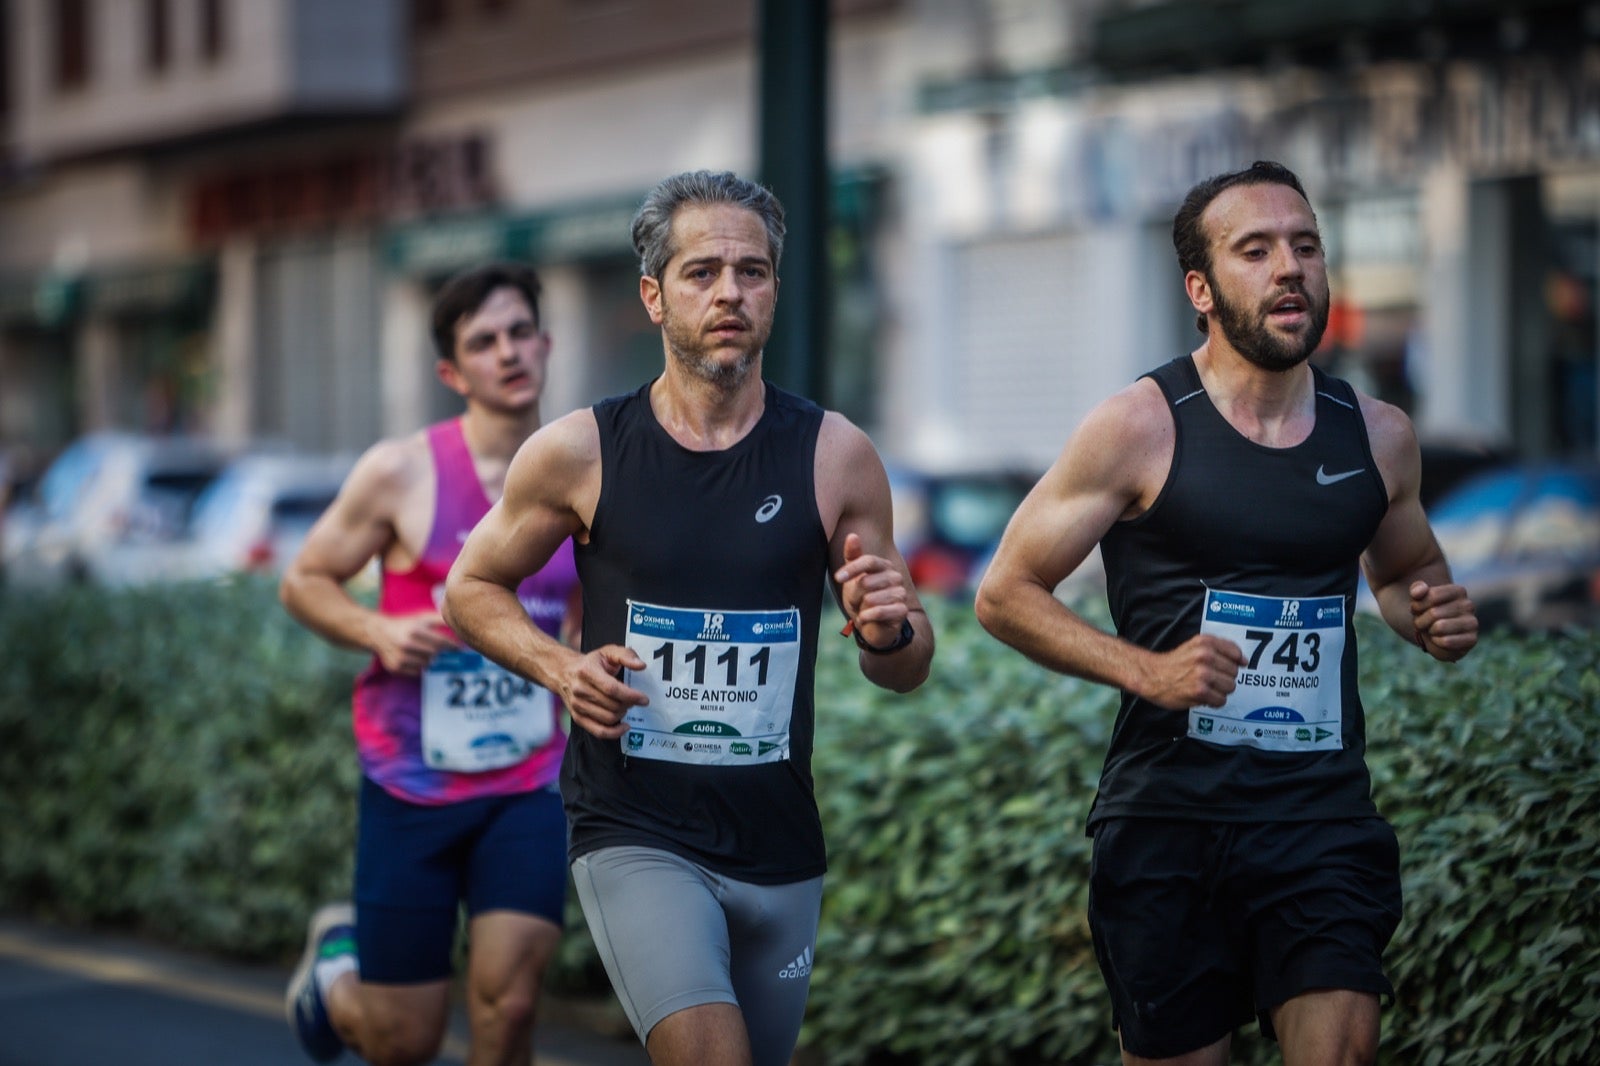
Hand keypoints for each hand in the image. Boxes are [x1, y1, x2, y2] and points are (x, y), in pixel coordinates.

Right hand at [370, 611, 457, 674]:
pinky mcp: (395, 667)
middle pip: (434, 654)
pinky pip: (417, 672)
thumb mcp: (420, 618)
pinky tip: (415, 658)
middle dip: (441, 654)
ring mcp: (400, 657)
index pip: (440, 641)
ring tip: (425, 653)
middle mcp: (407, 644)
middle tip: (446, 653)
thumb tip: (455, 620)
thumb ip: (438, 618)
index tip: (459, 649)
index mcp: (415, 630)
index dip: (452, 646)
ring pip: (427, 664)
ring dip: (430, 660)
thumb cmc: (405, 625)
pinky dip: (420, 667)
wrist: (378, 633)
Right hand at [557, 645, 649, 739]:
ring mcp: (577, 705)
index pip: (612, 689)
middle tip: (634, 699)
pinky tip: (624, 726)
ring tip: (626, 706)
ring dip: (622, 714)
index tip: (644, 699)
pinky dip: (614, 732)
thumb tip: (641, 666)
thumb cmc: (590, 662)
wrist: (563, 672)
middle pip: (612, 705)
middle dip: (628, 704)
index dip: (631, 695)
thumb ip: (626, 655)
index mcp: (587, 671)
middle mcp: (580, 690)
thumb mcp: (607, 651)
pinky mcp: (577, 717)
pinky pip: (599, 731)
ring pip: (608, 718)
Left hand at [833, 532, 910, 648]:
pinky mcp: (902, 610)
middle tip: (856, 602)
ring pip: (871, 598)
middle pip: (866, 582)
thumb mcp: (852, 577)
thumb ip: (853, 556)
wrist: (872, 625)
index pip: (868, 561)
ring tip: (863, 610)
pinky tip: (866, 618)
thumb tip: (852, 535)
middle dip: (854, 595)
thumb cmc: (861, 598)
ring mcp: (901, 594)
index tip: (838, 577)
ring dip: (861, 608)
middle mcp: (895, 577)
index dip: (852, 569)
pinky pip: (880, 611)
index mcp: (884, 566)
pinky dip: (868, 617)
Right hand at [1139, 634, 1243, 710]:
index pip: (1235, 653)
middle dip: (1224, 677)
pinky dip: (1214, 701)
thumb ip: (1218, 649)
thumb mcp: (1194, 646)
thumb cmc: (1175, 663)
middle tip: (1209, 678)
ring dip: (1219, 690)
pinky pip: (1221, 700)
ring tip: (1205, 687)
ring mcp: (1203, 674)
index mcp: (1205, 642)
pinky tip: (1203, 696)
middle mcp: (1205, 656)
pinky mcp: (1200, 691)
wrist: (1152, 676)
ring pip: (1230, 687)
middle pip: (1234, 672)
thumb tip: (1243, 661)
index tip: (1228, 667)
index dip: (1234, 662)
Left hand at [1410, 580, 1477, 661]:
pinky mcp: (1472, 639)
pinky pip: (1446, 641)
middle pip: (1434, 613)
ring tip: (1431, 631)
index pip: (1432, 595)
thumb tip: (1417, 592)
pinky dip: (1436, 642)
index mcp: (1458, 591)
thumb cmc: (1426, 613)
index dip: (1417, 605)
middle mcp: (1468, 605)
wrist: (1435, 635)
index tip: (1417, 609)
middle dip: (1420, 621)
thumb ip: (1416, 589)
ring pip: (1439, 627)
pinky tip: (1439, 640)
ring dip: (1428, 632)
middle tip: (1423, 623)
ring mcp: (1472, 622)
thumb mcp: (1418, 598)